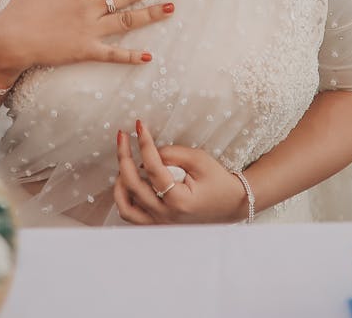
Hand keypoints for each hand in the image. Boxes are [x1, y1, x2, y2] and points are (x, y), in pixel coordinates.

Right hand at [0, 0, 176, 85]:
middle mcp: (89, 7)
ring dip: (150, 14)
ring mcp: (89, 30)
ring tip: (170, 8)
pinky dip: (129, 56)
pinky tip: (148, 56)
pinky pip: (112, 54)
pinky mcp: (85, 51)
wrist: (10, 39)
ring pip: (126, 20)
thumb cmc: (22, 7)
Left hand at [113, 120, 247, 224]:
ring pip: (125, 206)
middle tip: (123, 136)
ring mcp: (160, 224)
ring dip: (120, 181)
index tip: (138, 125)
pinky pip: (131, 216)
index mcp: (179, 200)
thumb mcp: (199, 160)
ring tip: (124, 160)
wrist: (231, 205)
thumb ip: (173, 154)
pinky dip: (123, 198)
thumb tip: (149, 152)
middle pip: (132, 185)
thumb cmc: (217, 181)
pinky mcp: (158, 225)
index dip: (144, 143)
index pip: (152, 167)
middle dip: (124, 156)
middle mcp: (166, 215)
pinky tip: (125, 181)